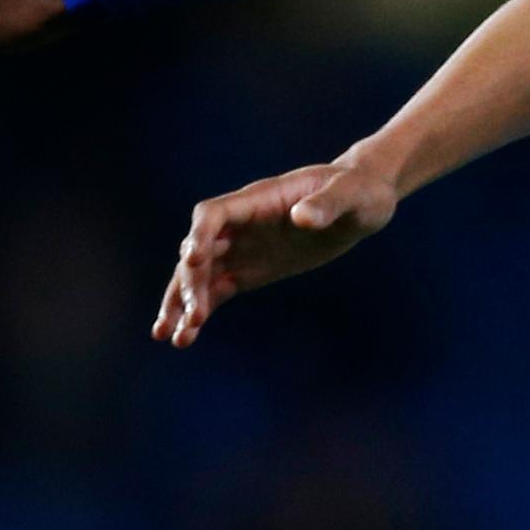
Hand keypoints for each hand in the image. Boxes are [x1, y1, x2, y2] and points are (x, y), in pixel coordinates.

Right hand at [152, 158, 403, 346]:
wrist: (363, 203)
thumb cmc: (359, 192)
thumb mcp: (350, 196)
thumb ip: (326, 205)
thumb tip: (302, 218)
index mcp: (258, 199)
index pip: (213, 214)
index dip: (200, 236)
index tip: (194, 260)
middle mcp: (242, 223)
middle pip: (199, 249)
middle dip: (189, 281)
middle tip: (192, 316)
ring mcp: (243, 247)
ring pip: (199, 274)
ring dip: (180, 301)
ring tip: (166, 335)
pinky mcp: (250, 269)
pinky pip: (216, 290)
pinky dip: (200, 311)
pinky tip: (185, 337)